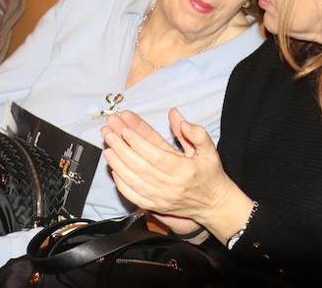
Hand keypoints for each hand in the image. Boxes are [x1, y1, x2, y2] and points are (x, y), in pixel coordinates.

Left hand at [101, 109, 253, 244]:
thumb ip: (195, 132)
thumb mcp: (209, 149)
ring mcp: (161, 198)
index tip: (125, 130)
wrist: (213, 203)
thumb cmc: (210, 173)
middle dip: (121, 148)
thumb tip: (175, 115)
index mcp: (184, 170)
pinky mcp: (155, 206)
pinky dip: (121, 183)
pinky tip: (114, 170)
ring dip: (117, 163)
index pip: (155, 155)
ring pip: (133, 181)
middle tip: (109, 132)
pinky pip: (133, 196)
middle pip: (140, 166)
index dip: (138, 142)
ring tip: (107, 147)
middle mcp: (170, 186)